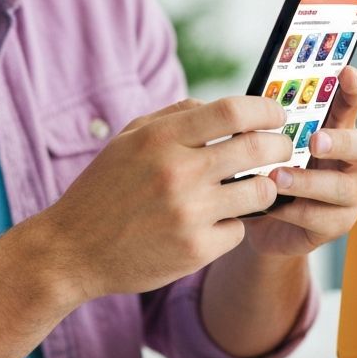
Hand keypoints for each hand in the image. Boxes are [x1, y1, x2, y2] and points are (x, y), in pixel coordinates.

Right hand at [40, 96, 295, 301]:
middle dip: (281, 145)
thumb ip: (175, 116)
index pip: (232, 111)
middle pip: (257, 147)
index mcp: (161, 138)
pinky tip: (216, 222)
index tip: (276, 114)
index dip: (265, 109)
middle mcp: (177, 172)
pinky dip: (233, 224)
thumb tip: (220, 106)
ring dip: (265, 186)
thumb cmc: (105, 188)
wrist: (72, 250)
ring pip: (259, 191)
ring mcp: (188, 213)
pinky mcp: (195, 250)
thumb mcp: (129, 139)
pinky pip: (238, 230)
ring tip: (256, 185)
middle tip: (284, 147)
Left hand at [242, 66, 356, 257]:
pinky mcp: (338, 223)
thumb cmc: (266, 169)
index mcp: (335, 130)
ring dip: (308, 182)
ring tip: (276, 177)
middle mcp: (351, 161)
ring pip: (343, 187)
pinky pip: (324, 218)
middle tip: (315, 140)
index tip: (347, 73)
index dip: (355, 88)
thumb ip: (266, 124)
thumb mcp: (265, 142)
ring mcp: (349, 194)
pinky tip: (273, 206)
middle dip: (342, 142)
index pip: (353, 104)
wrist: (260, 219)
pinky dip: (296, 210)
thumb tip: (247, 103)